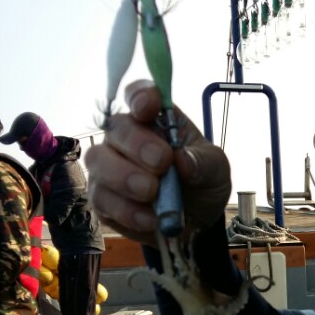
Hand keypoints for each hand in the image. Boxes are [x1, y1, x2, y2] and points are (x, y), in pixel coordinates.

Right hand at [85, 80, 230, 245]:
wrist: (196, 220)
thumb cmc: (202, 180)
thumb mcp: (216, 169)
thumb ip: (203, 162)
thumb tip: (183, 161)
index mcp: (156, 119)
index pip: (139, 94)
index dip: (140, 96)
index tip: (148, 108)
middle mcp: (126, 137)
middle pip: (116, 128)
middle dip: (137, 145)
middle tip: (162, 164)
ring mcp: (109, 166)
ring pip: (98, 161)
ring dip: (124, 177)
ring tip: (151, 193)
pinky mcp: (103, 198)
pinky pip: (102, 199)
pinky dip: (126, 210)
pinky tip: (149, 219)